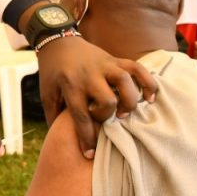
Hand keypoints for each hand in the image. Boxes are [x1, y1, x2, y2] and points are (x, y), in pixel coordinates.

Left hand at [36, 36, 157, 158]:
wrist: (57, 40)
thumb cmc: (52, 73)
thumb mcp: (47, 94)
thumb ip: (53, 117)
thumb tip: (60, 143)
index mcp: (70, 85)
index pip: (81, 116)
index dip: (87, 138)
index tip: (90, 154)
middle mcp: (89, 74)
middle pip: (107, 100)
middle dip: (108, 116)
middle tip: (104, 119)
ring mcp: (104, 65)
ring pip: (125, 82)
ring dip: (129, 101)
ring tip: (124, 113)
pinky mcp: (115, 59)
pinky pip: (137, 68)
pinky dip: (148, 82)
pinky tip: (149, 98)